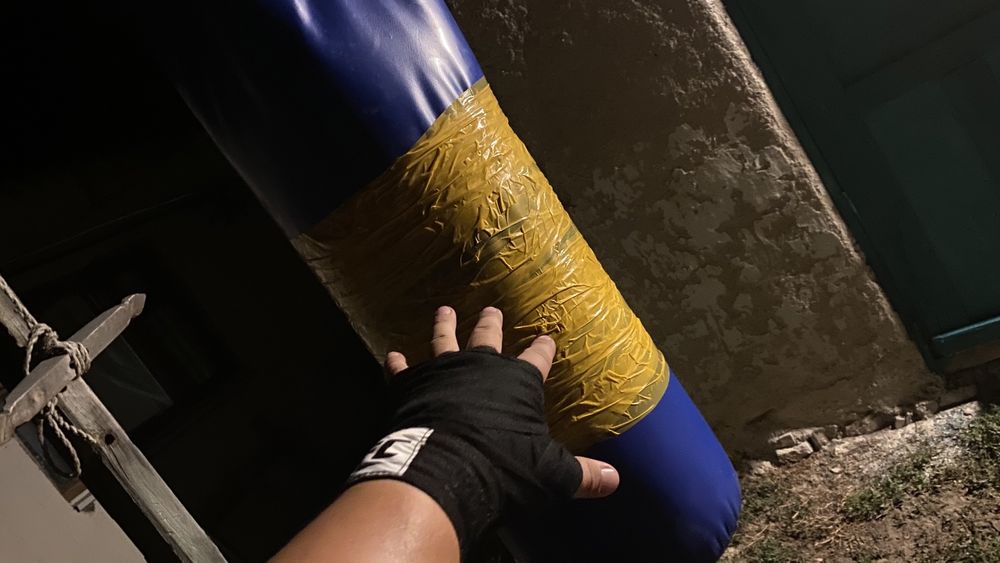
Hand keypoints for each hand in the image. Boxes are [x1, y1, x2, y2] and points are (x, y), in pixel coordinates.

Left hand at [384, 306, 619, 498]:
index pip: (537, 360)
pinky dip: (397, 364)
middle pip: (488, 338)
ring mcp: (442, 372)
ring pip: (444, 341)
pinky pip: (402, 370)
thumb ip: (582, 474)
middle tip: (493, 310)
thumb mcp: (551, 474)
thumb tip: (616, 480)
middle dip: (492, 324)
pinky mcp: (410, 385)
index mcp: (517, 382)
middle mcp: (480, 368)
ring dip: (444, 326)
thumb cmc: (504, 467)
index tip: (546, 338)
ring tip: (443, 311)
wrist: (445, 466)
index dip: (543, 350)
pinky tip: (392, 355)